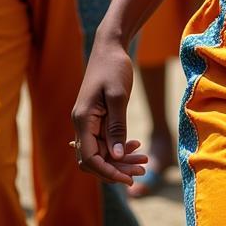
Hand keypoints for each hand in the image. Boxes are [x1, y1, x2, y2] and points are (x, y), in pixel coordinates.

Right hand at [71, 35, 147, 184]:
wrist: (109, 46)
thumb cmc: (114, 67)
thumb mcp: (119, 95)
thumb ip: (117, 126)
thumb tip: (117, 156)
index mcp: (83, 120)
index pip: (90, 158)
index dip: (107, 172)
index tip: (127, 178)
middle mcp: (81, 124)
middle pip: (94, 159)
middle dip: (117, 168)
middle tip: (142, 169)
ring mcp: (88, 121)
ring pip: (101, 151)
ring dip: (120, 159)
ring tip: (144, 161)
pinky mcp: (96, 117)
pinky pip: (104, 140)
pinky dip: (119, 146)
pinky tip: (135, 146)